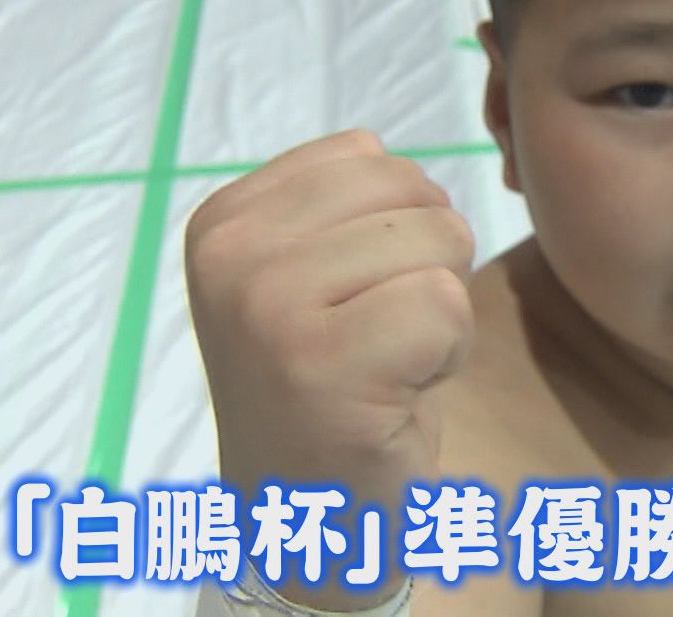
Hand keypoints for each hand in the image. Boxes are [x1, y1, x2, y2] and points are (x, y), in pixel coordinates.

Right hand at [186, 130, 475, 605]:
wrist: (311, 519)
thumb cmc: (337, 387)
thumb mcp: (314, 272)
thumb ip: (345, 203)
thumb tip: (408, 165)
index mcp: (223, 219)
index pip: (368, 154)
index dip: (394, 229)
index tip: (350, 305)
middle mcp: (229, 253)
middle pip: (409, 190)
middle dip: (426, 264)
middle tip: (378, 341)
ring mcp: (263, 305)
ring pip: (436, 242)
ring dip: (441, 311)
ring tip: (388, 365)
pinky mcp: (316, 362)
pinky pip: (445, 304)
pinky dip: (449, 354)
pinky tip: (401, 395)